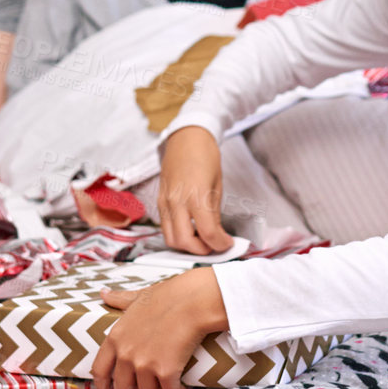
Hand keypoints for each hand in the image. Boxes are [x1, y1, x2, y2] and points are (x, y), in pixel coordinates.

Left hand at [90, 269, 226, 388]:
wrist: (192, 302)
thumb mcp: (138, 297)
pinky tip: (181, 384)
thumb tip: (103, 292)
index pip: (99, 370)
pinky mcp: (165, 372)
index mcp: (116, 338)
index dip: (102, 386)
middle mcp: (126, 354)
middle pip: (122, 388)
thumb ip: (119, 299)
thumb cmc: (168, 297)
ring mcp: (144, 365)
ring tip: (167, 380)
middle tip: (148, 384)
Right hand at [158, 127, 232, 254]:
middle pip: (184, 242)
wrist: (186, 138)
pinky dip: (178, 234)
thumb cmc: (205, 157)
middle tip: (214, 245)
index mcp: (196, 195)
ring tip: (202, 239)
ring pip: (171, 239)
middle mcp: (177, 201)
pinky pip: (165, 227)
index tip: (228, 244)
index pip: (208, 233)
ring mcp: (165, 202)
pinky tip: (191, 229)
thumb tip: (218, 235)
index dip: (220, 244)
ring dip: (187, 246)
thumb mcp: (217, 186)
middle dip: (202, 250)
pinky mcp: (159, 201)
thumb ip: (214, 214)